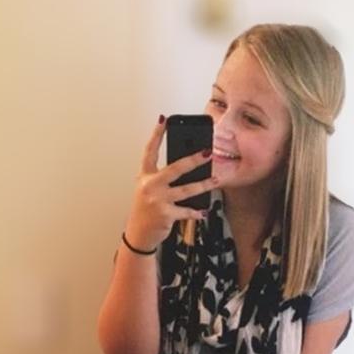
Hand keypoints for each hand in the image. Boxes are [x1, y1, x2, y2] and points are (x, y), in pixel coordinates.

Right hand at [124, 116, 217, 251]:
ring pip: (186, 190)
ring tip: (215, 181)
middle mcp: (149, 186)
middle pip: (175, 169)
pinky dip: (196, 212)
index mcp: (145, 176)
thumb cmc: (146, 210)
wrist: (139, 233)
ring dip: (203, 185)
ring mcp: (158, 200)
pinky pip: (186, 211)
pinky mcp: (165, 214)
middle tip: (207, 153)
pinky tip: (203, 211)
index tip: (163, 120)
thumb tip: (188, 168)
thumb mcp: (149, 190)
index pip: (150, 151)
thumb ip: (162, 179)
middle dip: (193, 160)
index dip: (156, 135)